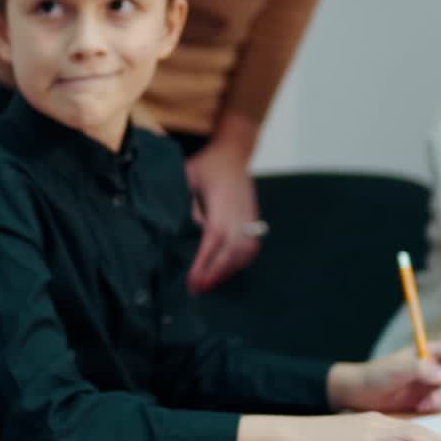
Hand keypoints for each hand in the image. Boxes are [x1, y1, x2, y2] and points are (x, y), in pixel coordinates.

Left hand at [185, 144, 261, 291]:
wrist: (233, 152)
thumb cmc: (206, 164)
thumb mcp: (186, 175)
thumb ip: (185, 200)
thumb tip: (187, 227)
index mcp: (222, 201)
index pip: (215, 237)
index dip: (205, 260)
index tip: (194, 278)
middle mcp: (240, 211)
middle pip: (232, 249)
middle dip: (216, 272)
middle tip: (198, 288)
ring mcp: (249, 216)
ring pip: (245, 251)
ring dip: (229, 270)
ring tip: (210, 284)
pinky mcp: (254, 218)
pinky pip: (252, 245)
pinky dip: (241, 261)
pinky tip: (227, 271)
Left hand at [329, 343, 440, 414]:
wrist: (361, 393)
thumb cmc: (376, 375)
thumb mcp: (397, 369)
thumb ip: (420, 369)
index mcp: (427, 352)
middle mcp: (433, 366)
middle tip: (433, 400)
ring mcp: (431, 383)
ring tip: (423, 406)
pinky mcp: (428, 398)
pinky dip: (437, 408)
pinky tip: (420, 408)